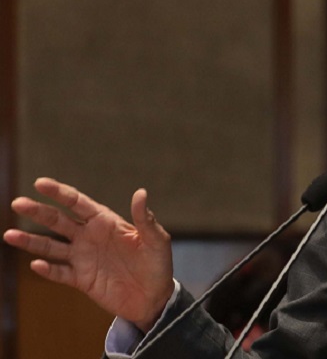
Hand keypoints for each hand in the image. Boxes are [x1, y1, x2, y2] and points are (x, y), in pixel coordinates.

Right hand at [3, 178, 174, 331]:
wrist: (154, 297)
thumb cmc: (158, 264)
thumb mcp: (156, 240)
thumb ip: (145, 218)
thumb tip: (141, 192)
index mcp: (106, 222)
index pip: (78, 203)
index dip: (60, 192)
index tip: (40, 183)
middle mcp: (90, 237)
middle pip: (59, 221)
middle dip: (38, 211)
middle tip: (17, 203)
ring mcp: (83, 258)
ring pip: (51, 246)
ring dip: (31, 241)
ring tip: (9, 235)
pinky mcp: (81, 279)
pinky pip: (59, 272)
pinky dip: (47, 269)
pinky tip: (36, 264)